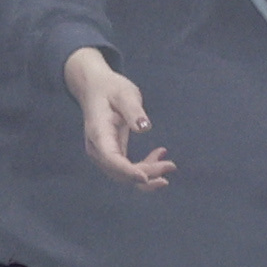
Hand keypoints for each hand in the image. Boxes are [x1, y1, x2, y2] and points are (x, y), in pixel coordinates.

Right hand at [62, 47, 173, 190]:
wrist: (94, 88)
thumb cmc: (109, 89)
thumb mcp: (124, 93)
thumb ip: (133, 110)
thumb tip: (144, 127)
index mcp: (98, 133)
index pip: (111, 159)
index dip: (128, 171)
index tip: (146, 177)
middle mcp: (97, 149)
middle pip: (121, 173)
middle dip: (146, 174)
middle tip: (171, 165)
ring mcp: (103, 155)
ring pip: (126, 177)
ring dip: (148, 174)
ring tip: (169, 163)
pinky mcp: (111, 156)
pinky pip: (128, 170)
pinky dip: (145, 168)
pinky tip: (160, 154)